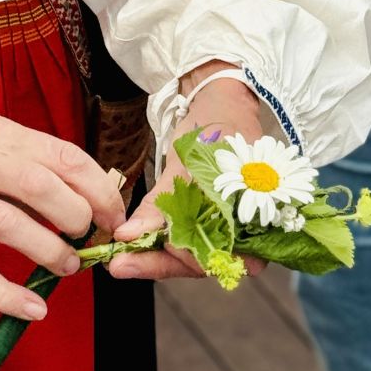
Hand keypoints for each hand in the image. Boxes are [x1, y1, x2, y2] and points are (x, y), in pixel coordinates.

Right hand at [0, 105, 126, 318]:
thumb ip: (26, 158)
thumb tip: (82, 193)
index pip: (65, 157)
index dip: (99, 189)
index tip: (114, 214)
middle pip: (47, 191)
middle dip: (80, 222)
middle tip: (88, 240)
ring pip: (16, 229)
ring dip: (52, 255)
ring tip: (64, 267)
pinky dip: (9, 296)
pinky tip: (33, 309)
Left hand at [108, 70, 266, 282]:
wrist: (221, 106)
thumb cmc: (212, 133)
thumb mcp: (183, 166)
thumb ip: (160, 205)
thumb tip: (128, 236)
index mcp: (253, 221)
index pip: (211, 258)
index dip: (171, 261)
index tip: (131, 260)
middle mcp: (247, 235)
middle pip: (200, 263)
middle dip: (158, 263)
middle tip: (117, 264)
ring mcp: (229, 232)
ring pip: (190, 257)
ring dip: (155, 258)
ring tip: (119, 259)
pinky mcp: (210, 225)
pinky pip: (187, 243)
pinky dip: (161, 246)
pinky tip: (134, 248)